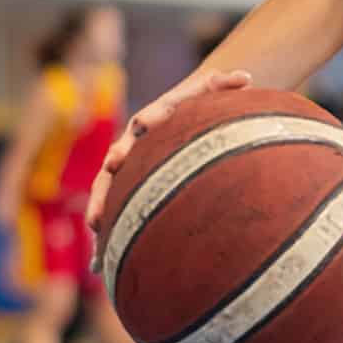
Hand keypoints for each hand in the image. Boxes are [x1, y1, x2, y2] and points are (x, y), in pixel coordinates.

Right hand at [86, 69, 251, 238]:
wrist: (184, 116)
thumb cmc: (200, 104)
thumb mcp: (212, 91)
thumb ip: (225, 84)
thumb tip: (245, 77)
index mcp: (150, 121)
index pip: (145, 121)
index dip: (144, 126)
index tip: (143, 126)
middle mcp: (132, 146)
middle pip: (115, 161)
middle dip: (109, 177)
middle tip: (105, 192)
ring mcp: (127, 170)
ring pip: (108, 190)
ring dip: (101, 206)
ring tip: (96, 226)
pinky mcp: (128, 190)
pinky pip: (116, 213)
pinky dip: (107, 237)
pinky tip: (100, 265)